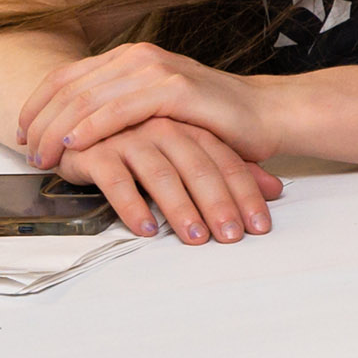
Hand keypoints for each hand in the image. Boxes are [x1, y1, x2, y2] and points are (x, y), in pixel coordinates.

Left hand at [19, 40, 283, 170]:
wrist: (266, 115)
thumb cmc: (213, 120)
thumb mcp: (156, 109)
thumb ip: (120, 108)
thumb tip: (73, 133)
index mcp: (130, 56)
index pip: (64, 76)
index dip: (34, 106)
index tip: (21, 136)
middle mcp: (139, 56)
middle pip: (68, 88)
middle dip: (39, 125)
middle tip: (27, 156)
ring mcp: (156, 70)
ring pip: (86, 99)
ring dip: (56, 132)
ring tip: (44, 159)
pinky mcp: (174, 89)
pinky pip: (118, 110)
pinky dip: (90, 129)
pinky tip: (74, 146)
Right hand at [55, 119, 281, 244]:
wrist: (82, 119)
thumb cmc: (141, 142)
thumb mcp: (189, 153)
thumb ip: (229, 169)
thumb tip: (275, 190)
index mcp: (191, 129)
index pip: (227, 163)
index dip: (245, 195)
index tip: (259, 226)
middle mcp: (164, 129)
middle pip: (199, 169)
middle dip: (219, 205)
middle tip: (231, 236)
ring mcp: (131, 137)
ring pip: (161, 175)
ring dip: (180, 209)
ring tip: (195, 238)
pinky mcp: (96, 150)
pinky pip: (116, 180)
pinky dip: (132, 205)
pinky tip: (146, 229)